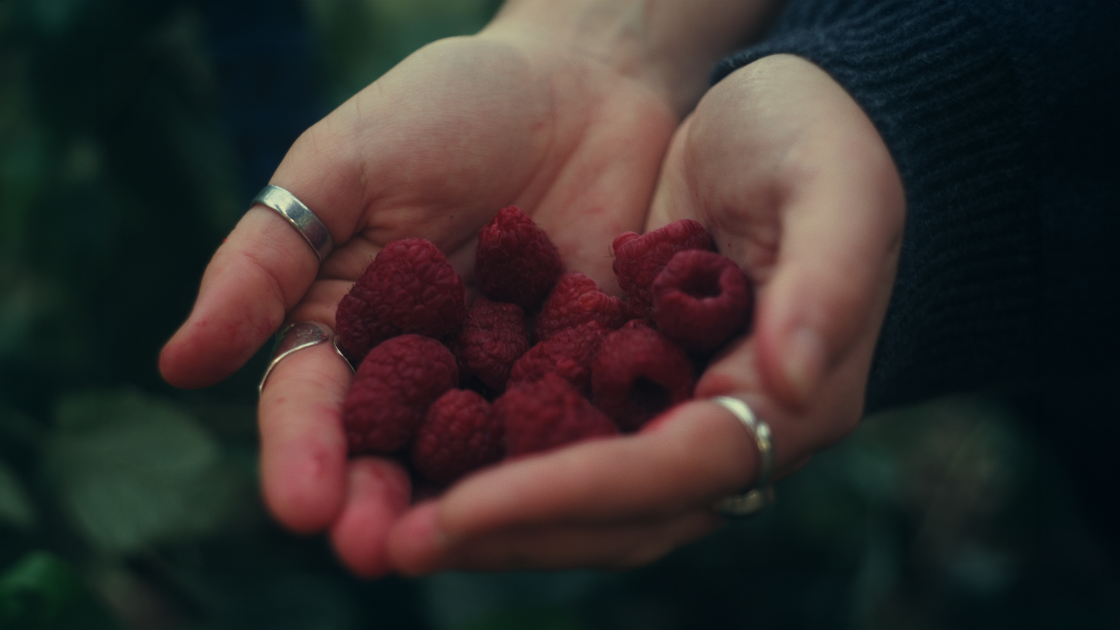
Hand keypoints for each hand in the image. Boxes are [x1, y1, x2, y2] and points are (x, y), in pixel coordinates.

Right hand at [159, 0, 772, 575]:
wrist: (581, 81)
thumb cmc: (449, 106)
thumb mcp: (345, 163)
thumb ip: (268, 257)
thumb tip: (180, 363)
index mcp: (348, 322)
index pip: (313, 402)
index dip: (303, 454)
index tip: (300, 504)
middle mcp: (423, 366)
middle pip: (392, 450)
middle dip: (380, 503)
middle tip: (375, 552)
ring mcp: (506, 374)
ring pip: (479, 457)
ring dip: (465, 506)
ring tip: (454, 544)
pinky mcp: (585, 368)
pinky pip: (572, 422)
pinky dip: (564, 459)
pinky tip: (562, 491)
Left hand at [385, 54, 904, 572]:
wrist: (754, 113)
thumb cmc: (807, 135)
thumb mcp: (837, 184)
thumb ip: (828, 282)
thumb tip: (789, 389)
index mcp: (784, 399)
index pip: (671, 470)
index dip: (570, 494)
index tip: (465, 507)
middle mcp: (718, 428)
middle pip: (611, 512)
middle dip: (507, 531)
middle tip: (394, 545)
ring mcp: (659, 414)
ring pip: (570, 496)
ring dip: (481, 517)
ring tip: (378, 527)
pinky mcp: (610, 386)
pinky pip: (543, 439)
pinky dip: (480, 458)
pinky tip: (404, 459)